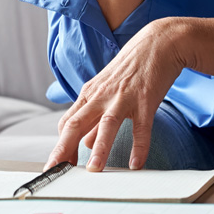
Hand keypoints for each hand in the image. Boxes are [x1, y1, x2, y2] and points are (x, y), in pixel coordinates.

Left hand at [45, 18, 190, 170]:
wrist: (157, 43)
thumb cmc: (130, 68)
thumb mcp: (107, 91)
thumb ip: (94, 118)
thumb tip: (84, 143)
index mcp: (89, 94)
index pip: (67, 123)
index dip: (60, 145)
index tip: (57, 165)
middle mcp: (101, 96)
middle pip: (76, 123)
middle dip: (64, 149)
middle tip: (56, 170)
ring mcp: (123, 97)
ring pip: (106, 124)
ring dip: (99, 148)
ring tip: (94, 170)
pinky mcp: (145, 99)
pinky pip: (141, 127)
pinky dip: (139, 146)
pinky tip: (136, 164)